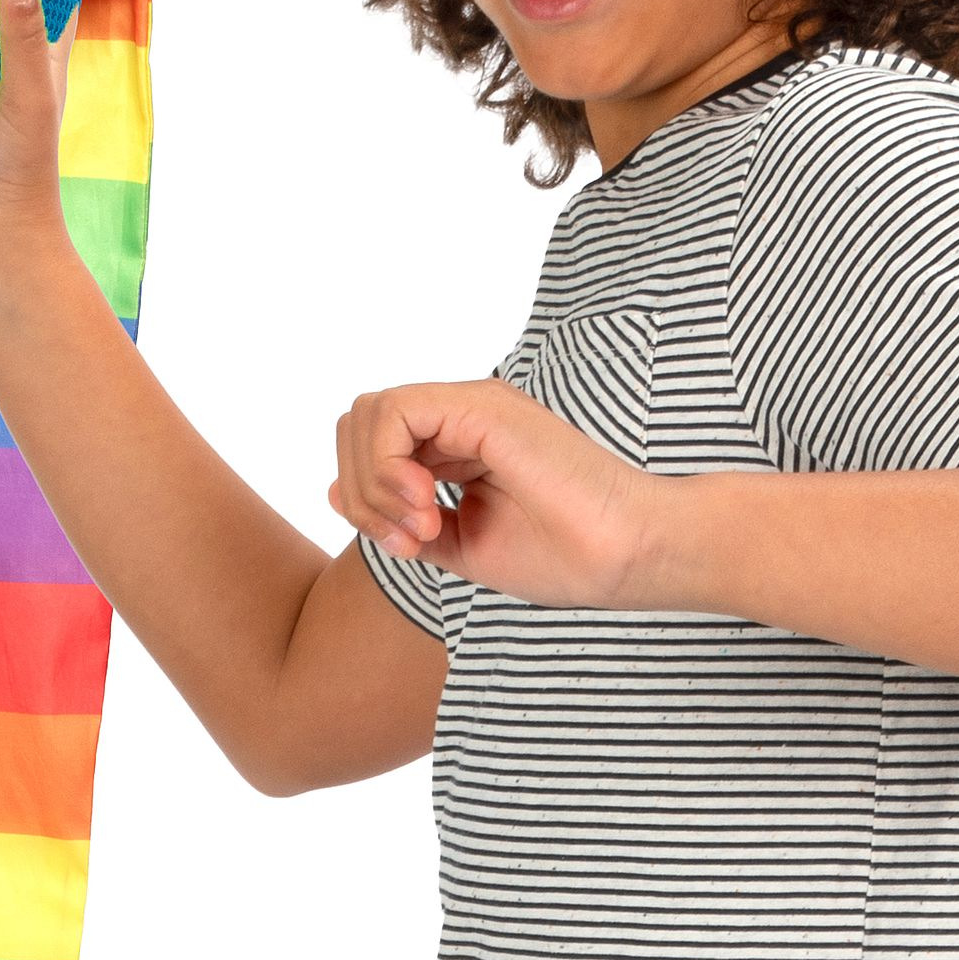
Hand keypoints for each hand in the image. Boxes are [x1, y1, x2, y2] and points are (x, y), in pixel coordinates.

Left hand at [332, 379, 662, 608]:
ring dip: (375, 482)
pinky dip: (389, 466)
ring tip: (423, 525)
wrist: (624, 553)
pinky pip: (394, 413)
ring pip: (368, 415)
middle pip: (358, 425)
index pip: (370, 447)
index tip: (409, 548)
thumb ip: (401, 519)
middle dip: (363, 490)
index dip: (366, 501)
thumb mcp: (460, 545)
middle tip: (411, 538)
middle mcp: (462, 414)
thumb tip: (334, 492)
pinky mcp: (483, 406)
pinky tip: (428, 505)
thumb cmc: (562, 554)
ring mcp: (473, 405)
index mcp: (458, 443)